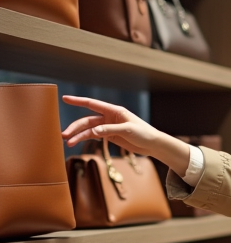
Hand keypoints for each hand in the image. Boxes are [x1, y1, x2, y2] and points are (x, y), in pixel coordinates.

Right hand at [61, 96, 191, 177]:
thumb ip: (110, 130)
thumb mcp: (128, 130)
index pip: (92, 104)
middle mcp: (109, 117)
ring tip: (68, 143)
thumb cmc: (144, 133)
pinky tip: (76, 142)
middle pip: (87, 120)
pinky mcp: (109, 135)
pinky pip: (94, 136)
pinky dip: (84, 139)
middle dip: (75, 127)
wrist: (153, 144)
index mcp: (114, 111)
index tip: (65, 98)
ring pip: (89, 129)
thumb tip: (93, 132)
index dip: (78, 101)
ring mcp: (108, 126)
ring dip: (78, 135)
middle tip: (64, 135)